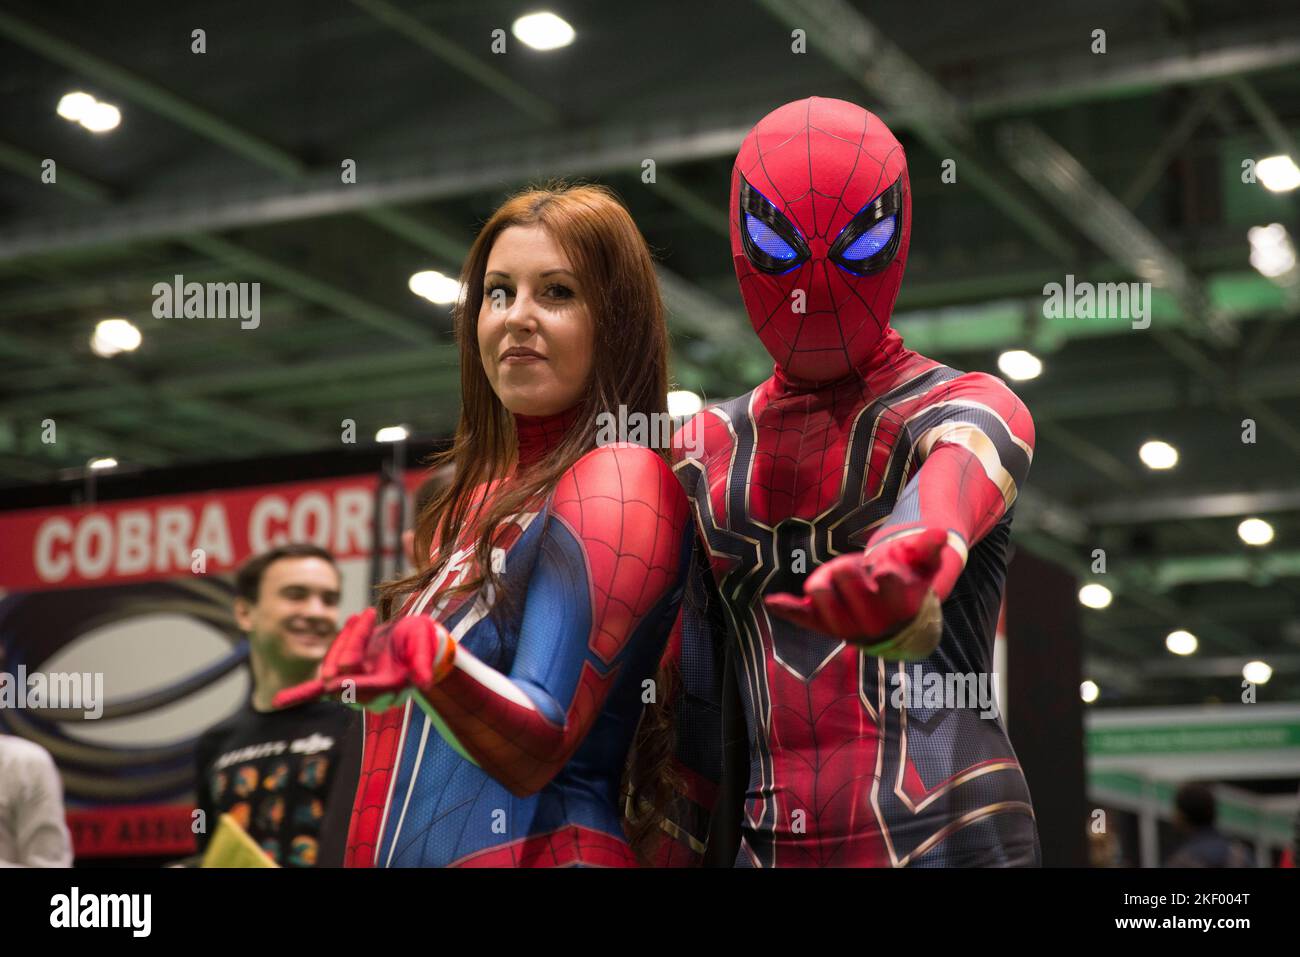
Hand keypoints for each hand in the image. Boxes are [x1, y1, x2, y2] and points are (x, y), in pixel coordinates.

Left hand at [273, 609, 455, 710]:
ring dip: (344, 639)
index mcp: (391, 688)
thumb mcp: (425, 644)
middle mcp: (370, 695)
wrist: (416, 639)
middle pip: (346, 672)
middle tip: (368, 614)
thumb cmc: (422, 640)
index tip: (337, 680)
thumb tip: (425, 683)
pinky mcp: (344, 680)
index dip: (353, 683)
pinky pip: (319, 689)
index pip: (367, 687)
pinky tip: (280, 702)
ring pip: (333, 667)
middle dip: (352, 641)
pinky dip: (301, 694)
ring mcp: (355, 689)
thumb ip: (422, 662)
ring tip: (362, 617)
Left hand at [764, 528, 947, 659]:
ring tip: (839, 579)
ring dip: (825, 577)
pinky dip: (787, 609)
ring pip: (818, 593)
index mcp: (899, 604)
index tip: (886, 569)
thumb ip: (930, 547)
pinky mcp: (825, 627)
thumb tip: (938, 532)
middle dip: (849, 564)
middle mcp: (871, 621)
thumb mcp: (924, 565)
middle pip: (843, 575)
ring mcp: (845, 627)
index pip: (886, 577)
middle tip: (858, 571)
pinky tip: (773, 601)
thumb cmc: (910, 583)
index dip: (884, 565)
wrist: (898, 620)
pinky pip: (802, 617)